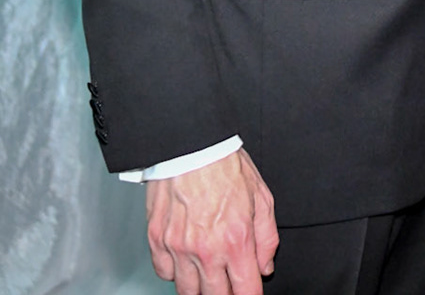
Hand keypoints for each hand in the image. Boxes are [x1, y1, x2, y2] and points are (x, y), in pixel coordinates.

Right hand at [144, 148, 278, 294]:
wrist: (190, 144)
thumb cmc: (224, 164)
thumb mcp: (262, 197)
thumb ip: (267, 238)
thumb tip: (264, 266)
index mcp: (236, 240)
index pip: (246, 291)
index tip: (249, 292)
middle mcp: (206, 249)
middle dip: (226, 294)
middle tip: (229, 282)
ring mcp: (178, 247)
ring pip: (188, 291)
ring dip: (200, 288)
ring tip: (207, 275)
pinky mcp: (157, 239)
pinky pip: (164, 273)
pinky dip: (175, 272)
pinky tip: (185, 260)